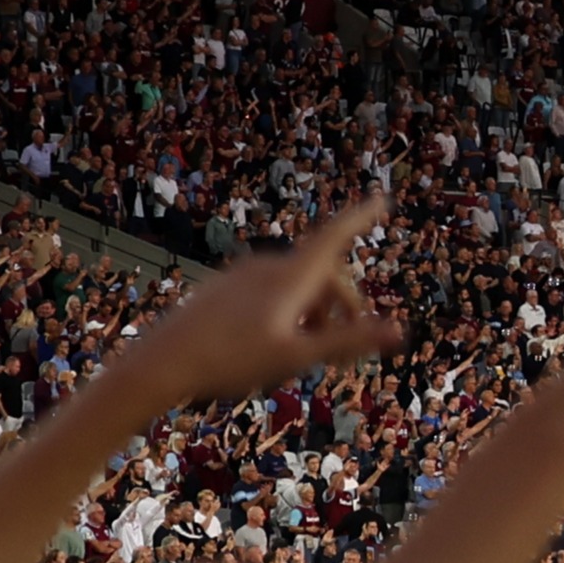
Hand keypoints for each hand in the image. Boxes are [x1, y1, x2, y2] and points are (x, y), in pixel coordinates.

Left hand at [101, 193, 394, 411]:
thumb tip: (401, 330)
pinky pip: (271, 290)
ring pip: (297, 284)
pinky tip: (273, 345)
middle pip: (322, 273)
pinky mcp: (225, 288)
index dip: (361, 217)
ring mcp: (243, 275)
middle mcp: (268, 267)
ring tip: (304, 354)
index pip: (335, 237)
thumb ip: (348, 339)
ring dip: (314, 312)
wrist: (161, 363)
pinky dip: (289, 310)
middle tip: (343, 352)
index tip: (381, 199)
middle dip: (342, 305)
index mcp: (290, 277)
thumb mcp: (297, 355)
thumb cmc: (231, 361)